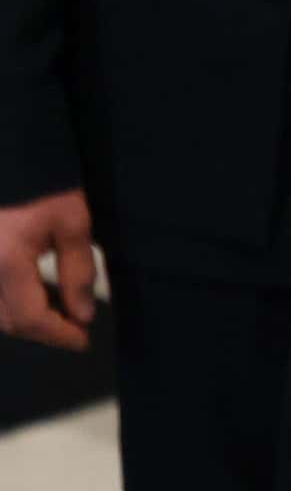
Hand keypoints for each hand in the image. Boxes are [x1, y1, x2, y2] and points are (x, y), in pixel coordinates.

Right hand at [0, 189, 97, 351]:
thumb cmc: (43, 181)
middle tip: (73, 325)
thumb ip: (77, 273)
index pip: (29, 319)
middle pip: (7, 319)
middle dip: (41, 329)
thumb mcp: (72, 224)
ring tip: (55, 308)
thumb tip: (81, 315)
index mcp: (5, 262)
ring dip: (22, 316)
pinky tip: (31, 290)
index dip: (58, 336)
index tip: (83, 340)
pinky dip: (8, 299)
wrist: (8, 150)